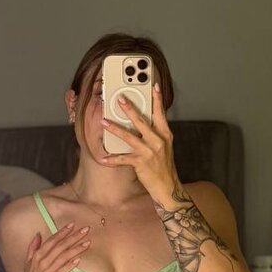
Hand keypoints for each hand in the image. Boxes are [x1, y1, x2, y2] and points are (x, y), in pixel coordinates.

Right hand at [16, 222, 90, 271]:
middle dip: (73, 237)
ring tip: (88, 243)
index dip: (62, 232)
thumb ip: (33, 247)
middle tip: (86, 230)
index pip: (52, 240)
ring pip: (63, 257)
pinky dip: (70, 265)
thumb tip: (38, 234)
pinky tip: (79, 260)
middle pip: (60, 246)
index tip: (73, 224)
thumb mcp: (28, 262)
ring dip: (76, 249)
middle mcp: (42, 261)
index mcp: (37, 255)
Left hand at [99, 82, 179, 196]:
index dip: (157, 99)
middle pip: (142, 121)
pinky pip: (124, 158)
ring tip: (104, 122)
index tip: (154, 85)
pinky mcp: (141, 163)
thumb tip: (142, 121)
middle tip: (119, 99)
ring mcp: (149, 151)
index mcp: (165, 134)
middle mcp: (158, 140)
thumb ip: (155, 133)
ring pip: (129, 136)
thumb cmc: (163, 165)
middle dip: (129, 109)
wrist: (167, 186)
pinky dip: (113, 159)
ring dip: (115, 129)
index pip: (161, 113)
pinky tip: (104, 158)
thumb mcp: (164, 146)